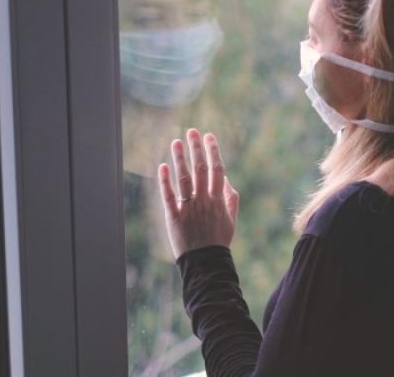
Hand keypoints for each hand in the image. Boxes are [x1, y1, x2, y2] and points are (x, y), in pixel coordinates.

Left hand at [158, 128, 239, 260]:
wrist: (206, 262)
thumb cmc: (219, 240)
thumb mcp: (231, 220)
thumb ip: (231, 198)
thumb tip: (226, 179)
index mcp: (218, 200)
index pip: (217, 170)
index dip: (213, 151)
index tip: (209, 136)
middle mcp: (204, 201)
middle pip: (200, 169)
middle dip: (196, 148)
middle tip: (192, 131)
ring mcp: (189, 208)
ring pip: (184, 179)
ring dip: (179, 159)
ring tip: (175, 142)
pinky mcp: (174, 217)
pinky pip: (169, 196)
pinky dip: (165, 181)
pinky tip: (162, 166)